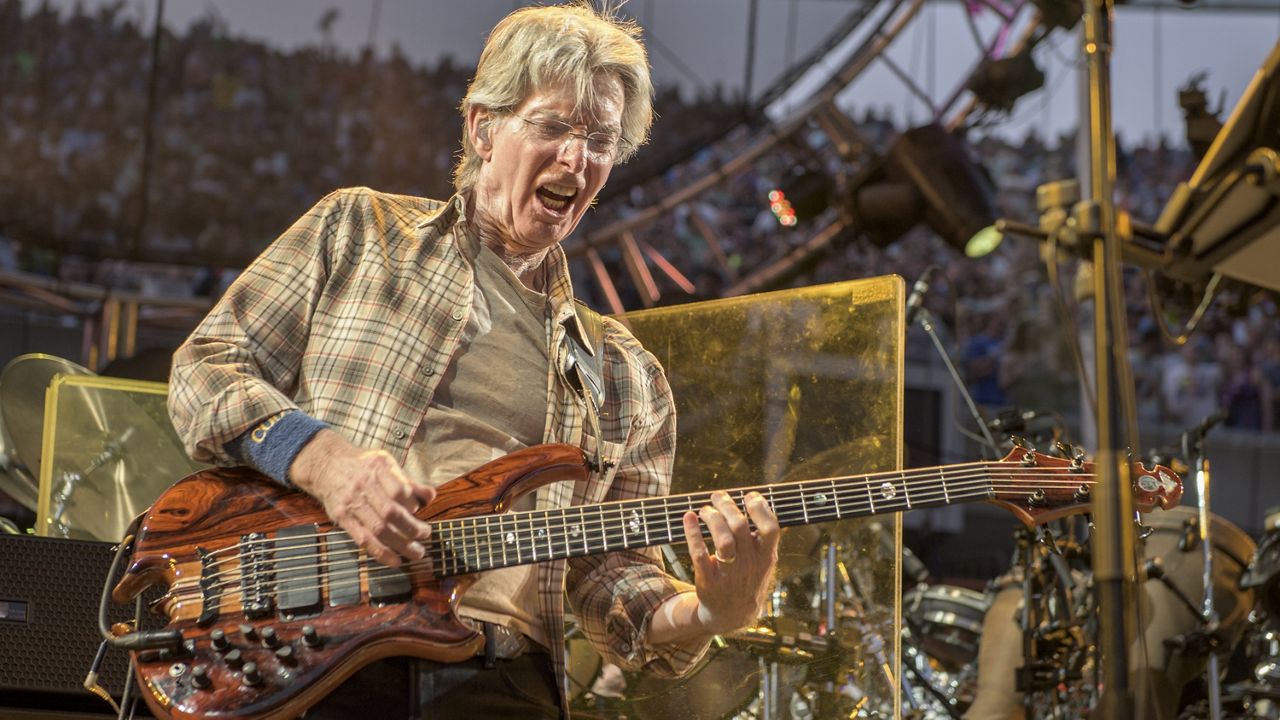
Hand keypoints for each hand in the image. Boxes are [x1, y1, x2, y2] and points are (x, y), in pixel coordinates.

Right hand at [289, 429, 435, 567]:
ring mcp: (351, 502)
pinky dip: (380, 552)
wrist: (324, 464)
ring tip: (417, 552)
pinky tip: (395, 560)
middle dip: (412, 528)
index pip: (399, 489)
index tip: (421, 510)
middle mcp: (364, 485)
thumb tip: (431, 496)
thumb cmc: (361, 465)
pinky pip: (362, 538)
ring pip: (378, 528)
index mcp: (378, 468)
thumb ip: (408, 480)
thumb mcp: (385, 462)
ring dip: (400, 544)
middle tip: (426, 535)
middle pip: (390, 512)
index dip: (413, 503)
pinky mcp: (342, 517)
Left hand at [680, 490, 779, 634]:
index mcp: (766, 557)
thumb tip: (756, 501)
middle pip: (740, 527)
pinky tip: (688, 518)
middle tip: (717, 496)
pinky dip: (692, 533)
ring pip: (722, 540)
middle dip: (727, 506)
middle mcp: (749, 565)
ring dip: (712, 518)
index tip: (748, 496)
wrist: (732, 615)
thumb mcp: (764, 563)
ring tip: (704, 510)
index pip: (770, 529)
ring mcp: (729, 574)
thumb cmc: (747, 579)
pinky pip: (699, 554)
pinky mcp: (708, 581)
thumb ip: (762, 538)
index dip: (760, 508)